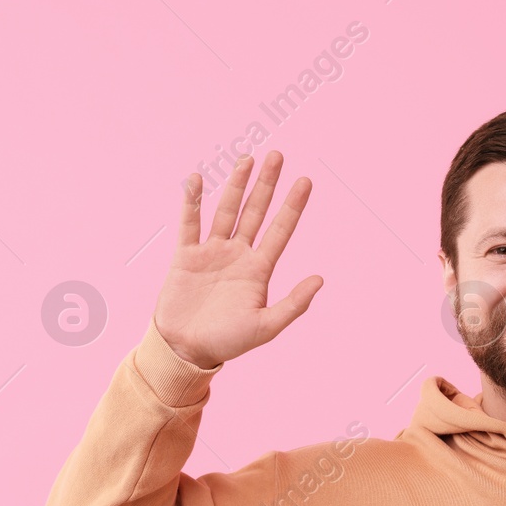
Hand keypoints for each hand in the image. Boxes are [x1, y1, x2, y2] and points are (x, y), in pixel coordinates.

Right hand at [152, 150, 323, 369]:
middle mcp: (237, 255)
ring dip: (236, 185)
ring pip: (226, 211)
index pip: (280, 230)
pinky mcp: (186, 256)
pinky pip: (189, 223)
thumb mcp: (265, 327)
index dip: (292, 206)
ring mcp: (212, 252)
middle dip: (266, 185)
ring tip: (247, 159)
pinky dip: (191, 202)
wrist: (185, 350)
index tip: (305, 180)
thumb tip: (320, 279)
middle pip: (255, 212)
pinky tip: (196, 180)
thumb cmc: (227, 343)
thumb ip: (293, 304)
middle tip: (277, 155)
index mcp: (258, 270)